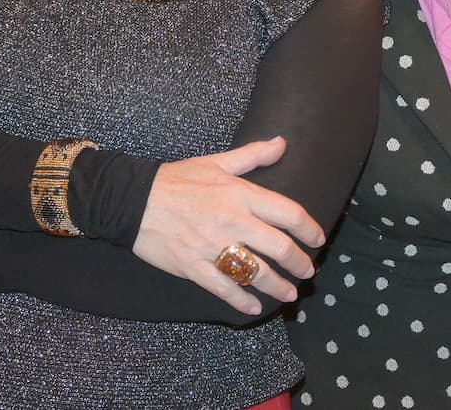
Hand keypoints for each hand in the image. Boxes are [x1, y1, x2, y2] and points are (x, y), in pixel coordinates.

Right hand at [131, 136, 324, 315]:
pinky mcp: (193, 267)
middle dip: (300, 264)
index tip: (318, 239)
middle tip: (308, 272)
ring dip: (278, 287)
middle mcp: (232, 221)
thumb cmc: (176, 179)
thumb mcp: (216, 161)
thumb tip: (282, 143)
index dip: (309, 229)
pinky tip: (254, 308)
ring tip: (289, 294)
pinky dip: (242, 301)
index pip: (288, 213)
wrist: (132, 199)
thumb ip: (253, 155)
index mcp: (241, 194)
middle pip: (279, 247)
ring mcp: (213, 246)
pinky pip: (224, 288)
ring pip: (256, 272)